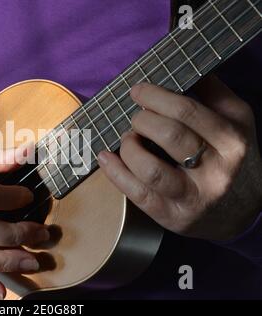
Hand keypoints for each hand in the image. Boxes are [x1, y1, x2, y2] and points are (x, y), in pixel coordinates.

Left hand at [98, 76, 261, 240]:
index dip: (155, 97)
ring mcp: (193, 198)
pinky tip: (105, 158)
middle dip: (142, 120)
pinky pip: (137, 194)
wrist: (242, 210)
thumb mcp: (235, 121)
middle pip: (169, 136)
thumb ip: (212, 93)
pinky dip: (115, 173)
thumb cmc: (231, 158)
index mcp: (231, 141)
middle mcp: (216, 172)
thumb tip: (179, 65)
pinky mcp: (173, 216)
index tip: (137, 90)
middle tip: (136, 117)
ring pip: (150, 169)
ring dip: (129, 147)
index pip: (187, 112)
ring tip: (127, 138)